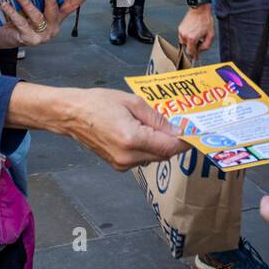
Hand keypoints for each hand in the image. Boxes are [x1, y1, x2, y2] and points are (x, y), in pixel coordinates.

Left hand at [0, 0, 85, 47]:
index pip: (71, 5)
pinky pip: (21, 23)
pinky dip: (13, 13)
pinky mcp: (29, 39)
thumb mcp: (32, 7)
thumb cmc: (20, 20)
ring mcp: (42, 35)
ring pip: (37, 17)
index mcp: (56, 18)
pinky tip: (6, 5)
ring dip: (27, 3)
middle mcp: (52, 27)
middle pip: (54, 9)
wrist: (5, 37)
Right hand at [60, 88, 187, 170]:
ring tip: (154, 125)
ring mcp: (122, 164)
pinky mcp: (118, 165)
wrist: (71, 115)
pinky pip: (142, 158)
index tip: (197, 134)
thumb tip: (179, 130)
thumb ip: (158, 118)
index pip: (170, 147)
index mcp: (132, 139)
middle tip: (179, 125)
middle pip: (165, 154)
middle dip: (174, 141)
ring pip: (154, 157)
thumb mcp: (132, 102)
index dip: (186, 141)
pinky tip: (140, 132)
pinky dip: (148, 147)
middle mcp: (128, 157)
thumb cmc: (98, 103)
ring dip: (160, 144)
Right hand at [177, 5, 213, 59]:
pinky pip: (182, 36)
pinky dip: (187, 37)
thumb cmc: (205, 20)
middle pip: (187, 48)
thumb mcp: (211, 35)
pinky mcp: (180, 28)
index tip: (196, 57)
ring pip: (184, 42)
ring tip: (196, 36)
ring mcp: (181, 31)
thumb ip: (206, 46)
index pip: (191, 52)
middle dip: (193, 47)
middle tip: (199, 43)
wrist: (200, 9)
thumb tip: (200, 51)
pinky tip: (193, 32)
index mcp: (192, 38)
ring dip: (189, 42)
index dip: (194, 55)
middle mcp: (185, 35)